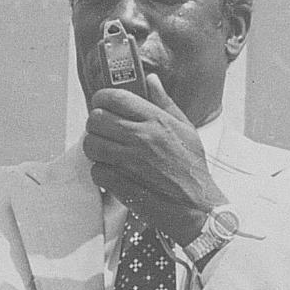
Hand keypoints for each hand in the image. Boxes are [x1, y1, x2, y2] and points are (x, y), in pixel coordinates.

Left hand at [82, 75, 227, 245]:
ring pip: (90, 144)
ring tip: (106, 153)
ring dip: (94, 148)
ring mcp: (130, 162)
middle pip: (95, 119)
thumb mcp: (186, 129)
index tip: (102, 105)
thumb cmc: (193, 170)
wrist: (198, 208)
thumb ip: (165, 103)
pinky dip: (100, 173)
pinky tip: (112, 173)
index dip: (101, 99)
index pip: (114, 97)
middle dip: (95, 125)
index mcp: (156, 120)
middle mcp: (141, 137)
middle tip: (103, 132)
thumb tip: (151, 81)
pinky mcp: (122, 184)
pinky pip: (96, 171)